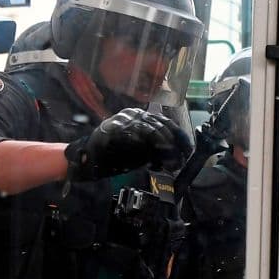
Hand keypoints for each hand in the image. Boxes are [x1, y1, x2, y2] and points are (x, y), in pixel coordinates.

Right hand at [64, 108, 193, 180]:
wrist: (90, 158)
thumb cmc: (117, 156)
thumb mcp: (143, 152)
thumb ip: (158, 150)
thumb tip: (177, 157)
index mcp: (141, 117)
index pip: (167, 123)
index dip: (180, 137)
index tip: (188, 151)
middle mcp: (134, 115)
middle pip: (162, 126)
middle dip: (175, 146)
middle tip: (180, 161)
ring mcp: (124, 120)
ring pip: (153, 130)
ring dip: (165, 149)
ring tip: (171, 164)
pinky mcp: (115, 128)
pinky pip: (136, 136)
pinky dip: (148, 148)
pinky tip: (153, 161)